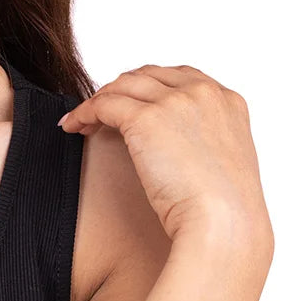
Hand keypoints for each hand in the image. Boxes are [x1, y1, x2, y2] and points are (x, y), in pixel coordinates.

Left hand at [57, 64, 272, 246]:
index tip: (130, 102)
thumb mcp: (224, 161)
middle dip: (121, 90)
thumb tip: (176, 143)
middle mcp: (202, 93)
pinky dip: (83, 113)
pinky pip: (102, 105)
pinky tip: (73, 126)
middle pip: (147, 76)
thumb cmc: (226, 210)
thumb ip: (205, 140)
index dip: (148, 87)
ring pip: (122, 86)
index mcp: (227, 101)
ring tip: (82, 121)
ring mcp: (174, 102)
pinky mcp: (144, 119)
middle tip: (100, 110)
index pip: (179, 77)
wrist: (223, 224)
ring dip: (98, 100)